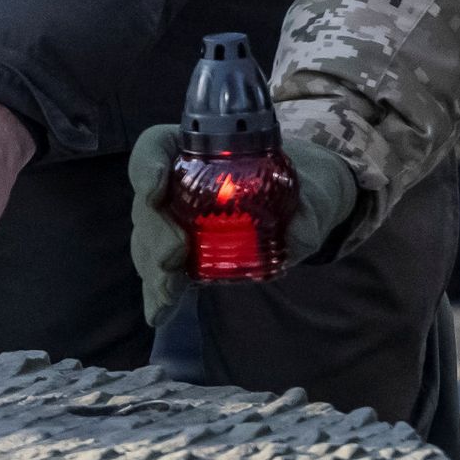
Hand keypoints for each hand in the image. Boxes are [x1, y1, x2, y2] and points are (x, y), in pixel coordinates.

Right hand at [123, 119, 358, 324]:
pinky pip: (160, 271)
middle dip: (154, 231)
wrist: (303, 210)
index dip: (147, 163)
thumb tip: (298, 235)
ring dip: (152, 267)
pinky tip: (159, 314)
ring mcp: (176, 222)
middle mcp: (178, 184)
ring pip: (147, 239)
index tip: (154, 188)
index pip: (158, 145)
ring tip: (167, 293)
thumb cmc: (302, 186)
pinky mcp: (184, 256)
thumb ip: (307, 209)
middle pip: (148, 202)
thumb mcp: (312, 191)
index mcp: (201, 151)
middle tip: (174, 254)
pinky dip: (157, 293)